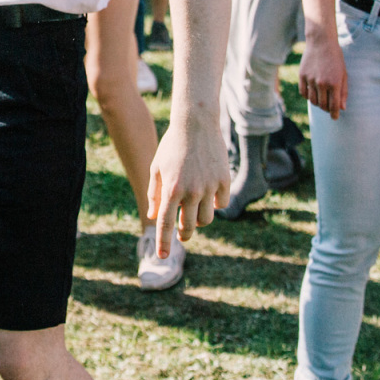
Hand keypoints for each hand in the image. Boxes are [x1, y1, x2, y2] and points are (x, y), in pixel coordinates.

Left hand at [146, 102, 227, 257]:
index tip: (163, 256)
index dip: (164, 242)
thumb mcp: (157, 168)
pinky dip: (215, 203)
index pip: (166, 224)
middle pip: (189, 226)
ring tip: (194, 210)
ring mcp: (209, 186)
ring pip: (207, 218)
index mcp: (171, 189)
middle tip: (182, 232)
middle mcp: (191, 191)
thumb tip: (155, 217)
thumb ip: (155, 194)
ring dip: (200, 219)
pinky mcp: (224, 180)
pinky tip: (209, 194)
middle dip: (184, 233)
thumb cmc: (172, 146)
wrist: (196, 124)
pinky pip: (221, 203)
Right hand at [299, 32, 347, 117]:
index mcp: (334, 83)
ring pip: (313, 101)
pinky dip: (308, 96)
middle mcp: (322, 83)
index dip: (334, 114)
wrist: (321, 42)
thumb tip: (342, 108)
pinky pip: (304, 93)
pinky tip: (313, 93)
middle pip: (323, 105)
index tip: (335, 118)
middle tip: (329, 108)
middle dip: (327, 109)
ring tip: (322, 99)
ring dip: (318, 103)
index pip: (334, 106)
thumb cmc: (336, 58)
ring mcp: (311, 80)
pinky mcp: (302, 76)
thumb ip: (343, 92)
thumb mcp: (343, 74)